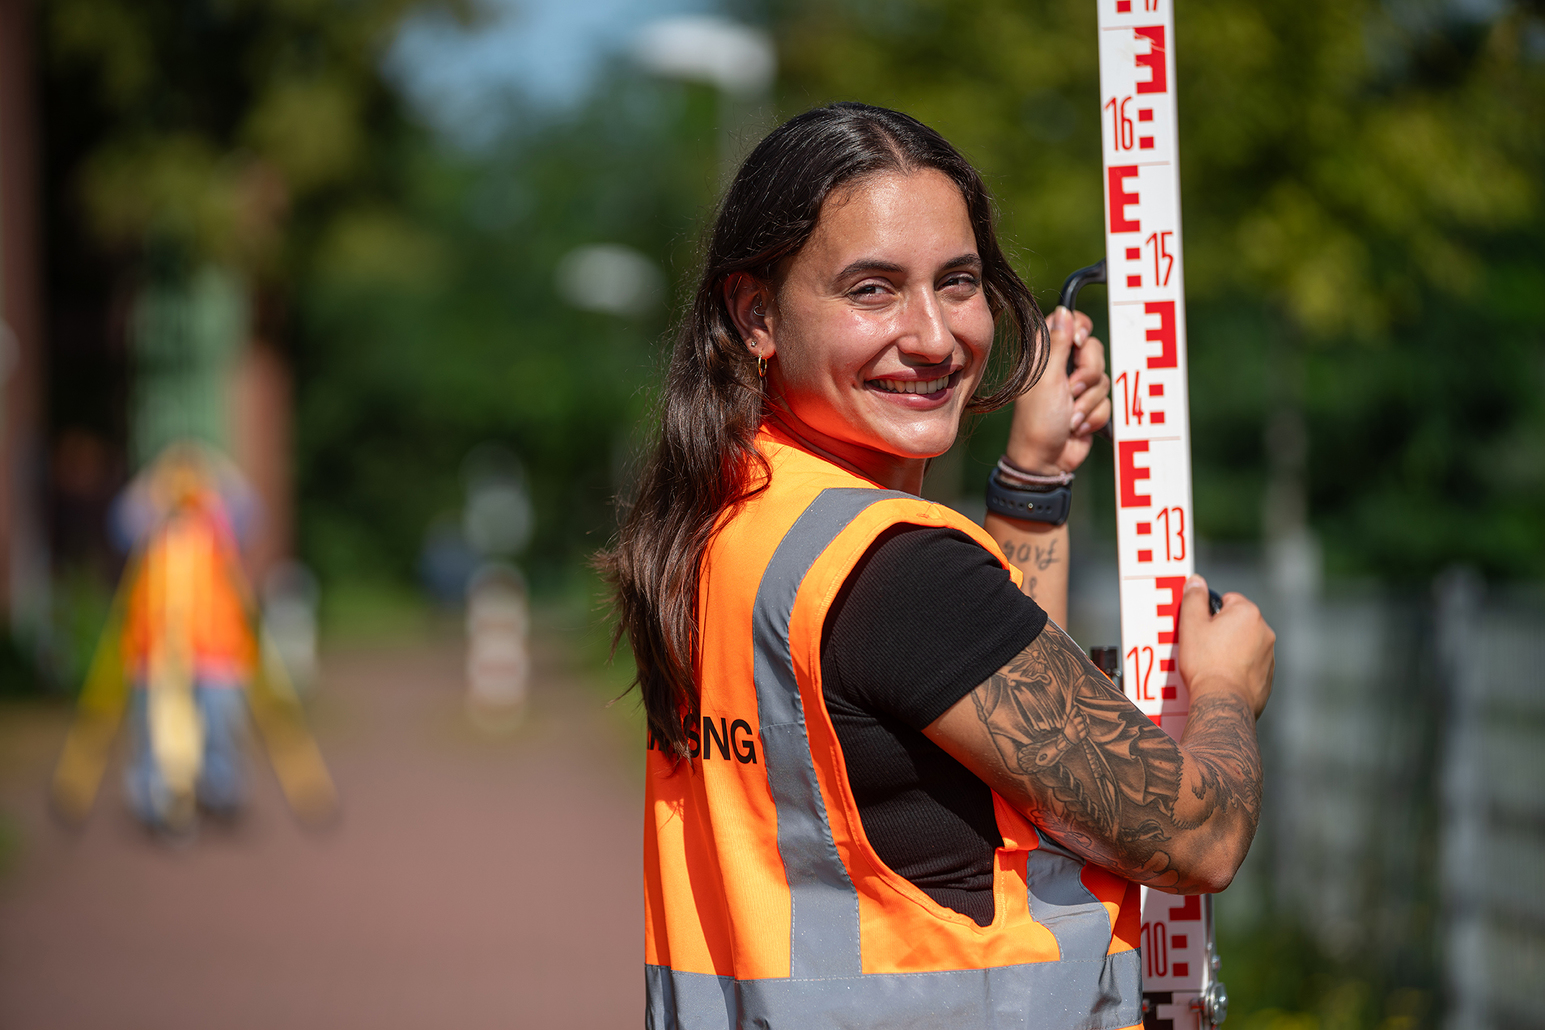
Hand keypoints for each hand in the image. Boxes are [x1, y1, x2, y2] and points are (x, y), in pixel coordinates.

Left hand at [1004, 307, 1110, 473]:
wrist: (1046, 460)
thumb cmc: (1038, 420)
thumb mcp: (1048, 379)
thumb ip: (1059, 344)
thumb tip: (1064, 309)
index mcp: (1047, 354)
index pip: (1071, 322)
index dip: (1080, 330)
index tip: (1078, 344)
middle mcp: (1062, 366)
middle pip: (1094, 349)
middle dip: (1088, 374)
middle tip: (1071, 390)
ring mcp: (1077, 385)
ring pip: (1103, 377)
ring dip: (1088, 401)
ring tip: (1070, 415)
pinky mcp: (1089, 404)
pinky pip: (1107, 400)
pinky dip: (1093, 415)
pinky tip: (1077, 427)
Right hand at [1176, 575, 1274, 718]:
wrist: (1223, 701)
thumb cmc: (1205, 662)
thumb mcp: (1191, 625)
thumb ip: (1194, 598)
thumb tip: (1196, 581)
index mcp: (1247, 613)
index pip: (1227, 599)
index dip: (1209, 612)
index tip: (1199, 628)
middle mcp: (1265, 631)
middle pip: (1237, 622)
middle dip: (1221, 631)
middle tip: (1202, 647)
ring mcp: (1269, 655)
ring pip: (1245, 644)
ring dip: (1231, 649)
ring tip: (1211, 665)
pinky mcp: (1268, 677)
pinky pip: (1251, 665)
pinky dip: (1239, 668)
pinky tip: (1223, 678)